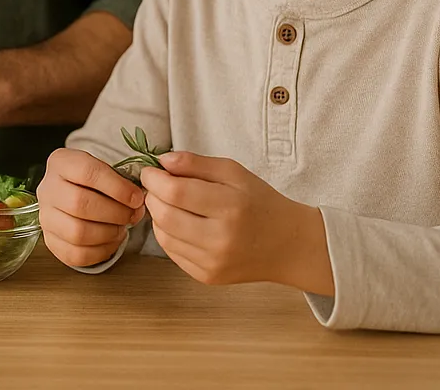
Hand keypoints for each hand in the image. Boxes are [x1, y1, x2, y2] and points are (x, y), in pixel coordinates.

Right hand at [38, 147, 145, 267]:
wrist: (72, 194)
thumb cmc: (94, 182)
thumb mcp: (105, 169)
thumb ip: (121, 180)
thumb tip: (137, 201)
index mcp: (61, 163)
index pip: (87, 172)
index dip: (117, 187)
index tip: (136, 198)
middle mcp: (47, 189)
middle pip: (80, 204)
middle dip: (115, 213)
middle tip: (132, 215)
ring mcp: (46, 217)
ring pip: (77, 232)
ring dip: (109, 233)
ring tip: (121, 228)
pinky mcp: (51, 242)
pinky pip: (76, 254)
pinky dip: (101, 251)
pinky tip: (111, 240)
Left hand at [140, 151, 332, 293]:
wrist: (288, 245)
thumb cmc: (260, 203)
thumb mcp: (234, 173)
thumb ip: (196, 163)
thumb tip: (162, 161)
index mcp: (230, 208)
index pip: (175, 192)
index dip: (154, 179)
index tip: (151, 171)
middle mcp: (220, 239)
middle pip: (165, 216)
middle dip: (153, 197)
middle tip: (157, 186)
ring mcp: (213, 263)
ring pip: (163, 236)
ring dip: (157, 215)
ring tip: (168, 203)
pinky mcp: (207, 277)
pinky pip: (172, 253)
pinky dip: (167, 234)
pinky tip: (179, 223)